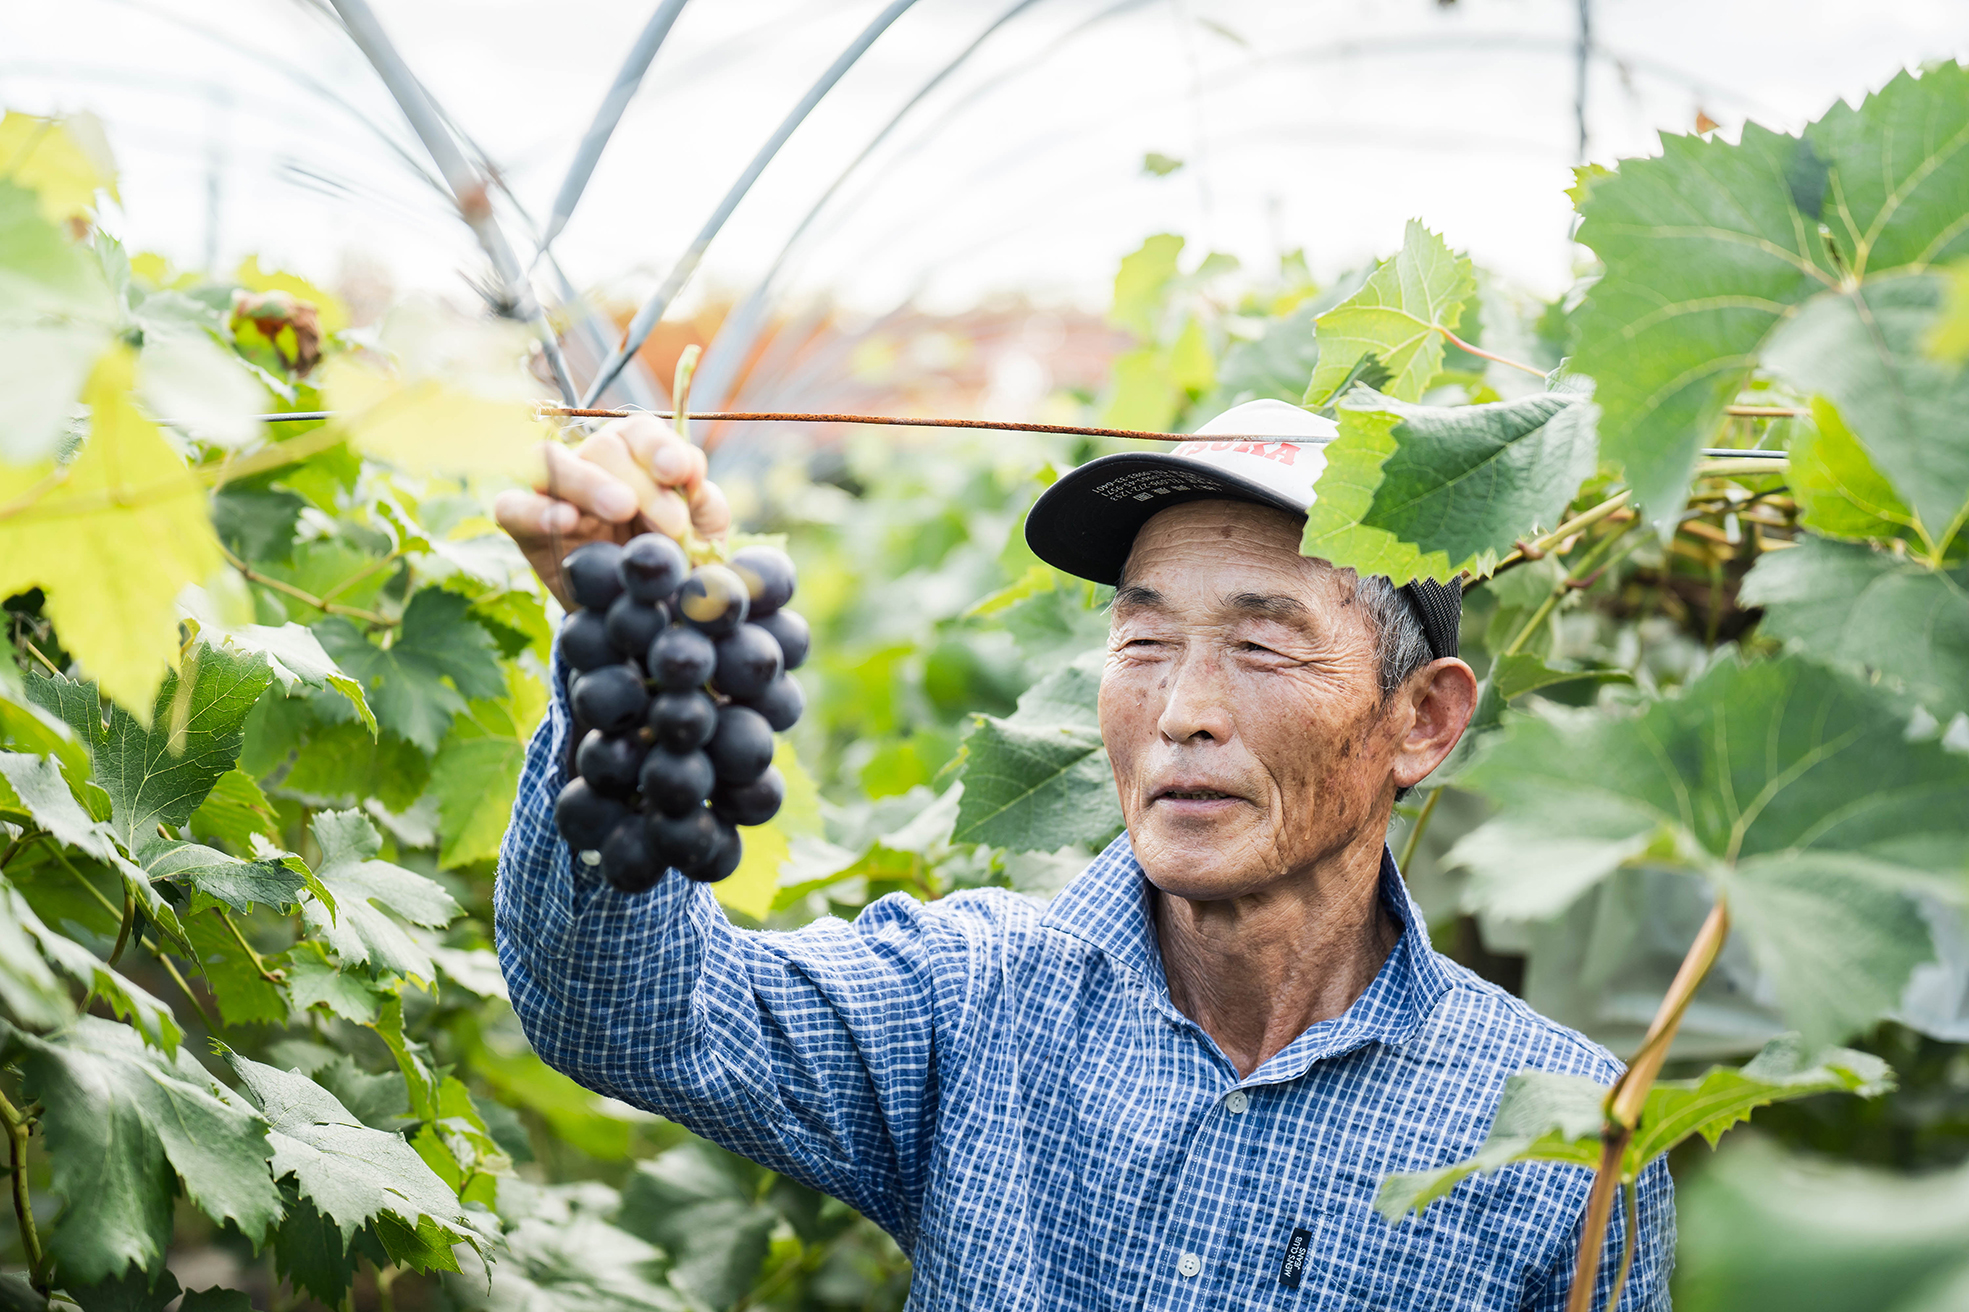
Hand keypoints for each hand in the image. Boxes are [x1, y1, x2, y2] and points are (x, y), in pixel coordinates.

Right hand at [494, 414, 731, 609]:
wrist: (647, 620)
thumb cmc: (676, 566)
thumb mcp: (703, 536)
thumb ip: (703, 501)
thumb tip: (690, 473)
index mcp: (638, 459)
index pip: (640, 431)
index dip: (659, 445)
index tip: (679, 474)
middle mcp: (592, 466)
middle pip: (604, 447)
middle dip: (643, 485)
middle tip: (671, 526)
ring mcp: (554, 494)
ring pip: (550, 460)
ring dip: (589, 481)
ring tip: (621, 509)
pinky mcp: (526, 529)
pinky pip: (512, 507)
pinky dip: (535, 509)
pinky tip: (565, 521)